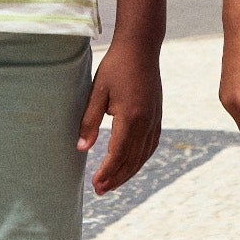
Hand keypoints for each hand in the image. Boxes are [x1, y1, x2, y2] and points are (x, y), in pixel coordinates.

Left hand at [78, 37, 161, 194]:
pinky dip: (140, 160)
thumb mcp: (97, 91)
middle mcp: (146, 123)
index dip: (106, 172)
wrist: (141, 47)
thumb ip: (89, 121)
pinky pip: (150, 146)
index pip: (118, 154)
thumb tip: (81, 149)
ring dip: (128, 173)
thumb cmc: (116, 66)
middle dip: (116, 179)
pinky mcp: (157, 116)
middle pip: (132, 160)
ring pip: (143, 156)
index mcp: (130, 118)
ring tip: (112, 183)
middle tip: (100, 191)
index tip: (95, 185)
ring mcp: (155, 120)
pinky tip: (131, 165)